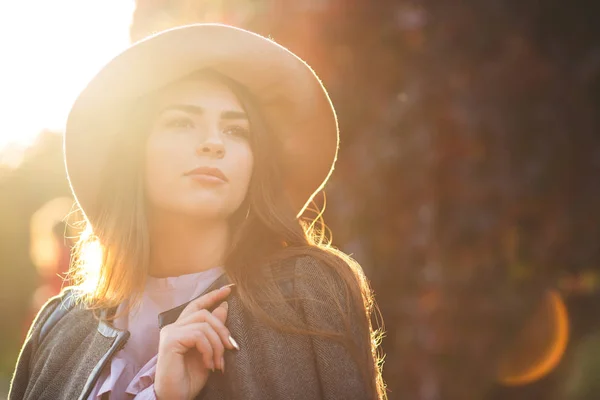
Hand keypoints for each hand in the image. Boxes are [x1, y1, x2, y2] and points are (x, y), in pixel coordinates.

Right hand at [154, 285, 237, 399]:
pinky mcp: (170, 341)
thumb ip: (214, 331)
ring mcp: (170, 333)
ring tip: (218, 363)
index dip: (213, 296)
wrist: (176, 398)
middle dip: (223, 329)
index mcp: (182, 328)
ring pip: (204, 324)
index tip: (229, 289)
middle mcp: (174, 327)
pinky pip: (198, 335)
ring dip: (217, 344)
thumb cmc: (190, 379)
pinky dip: (209, 350)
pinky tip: (209, 364)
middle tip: (232, 347)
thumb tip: (224, 307)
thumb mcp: (209, 352)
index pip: (198, 305)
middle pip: (205, 313)